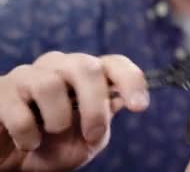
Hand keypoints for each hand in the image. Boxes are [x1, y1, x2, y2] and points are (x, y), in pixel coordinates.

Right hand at [0, 52, 148, 170]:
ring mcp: (28, 76)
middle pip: (86, 67)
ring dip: (57, 120)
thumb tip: (118, 100)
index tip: (139, 107)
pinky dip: (28, 134)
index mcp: (86, 76)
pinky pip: (19, 109)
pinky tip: (27, 142)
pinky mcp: (1, 92)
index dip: (130, 80)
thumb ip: (104, 118)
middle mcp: (59, 67)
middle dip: (95, 104)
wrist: (13, 165)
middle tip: (92, 134)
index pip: (114, 64)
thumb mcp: (87, 140)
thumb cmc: (53, 148)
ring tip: (49, 135)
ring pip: (50, 84)